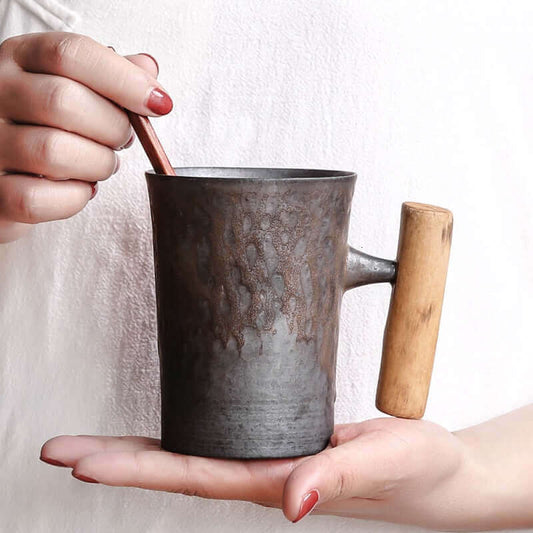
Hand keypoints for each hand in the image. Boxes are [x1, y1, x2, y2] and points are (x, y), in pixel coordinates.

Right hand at [0, 32, 171, 242]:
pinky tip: (80, 188)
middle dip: (114, 129)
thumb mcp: (71, 86)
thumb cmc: (44, 125)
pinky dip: (74, 198)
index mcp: (19, 58)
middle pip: (64, 101)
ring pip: (54, 152)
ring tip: (101, 164)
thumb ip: (109, 76)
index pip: (71, 54)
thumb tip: (147, 70)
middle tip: (122, 140)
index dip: (124, 80)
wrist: (4, 170)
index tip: (158, 104)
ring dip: (98, 165)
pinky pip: (36, 198)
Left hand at [41, 417, 474, 528]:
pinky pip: (220, 439)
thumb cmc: (416, 471)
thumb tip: (292, 501)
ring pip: (192, 455)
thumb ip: (340, 477)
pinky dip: (182, 436)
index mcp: (277, 479)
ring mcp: (269, 458)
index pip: (193, 475)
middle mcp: (263, 473)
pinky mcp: (281, 442)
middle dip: (116, 462)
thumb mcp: (387, 463)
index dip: (135, 470)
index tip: (80, 464)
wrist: (436, 476)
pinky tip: (167, 432)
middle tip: (58, 452)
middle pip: (177, 468)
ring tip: (93, 445)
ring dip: (140, 450)